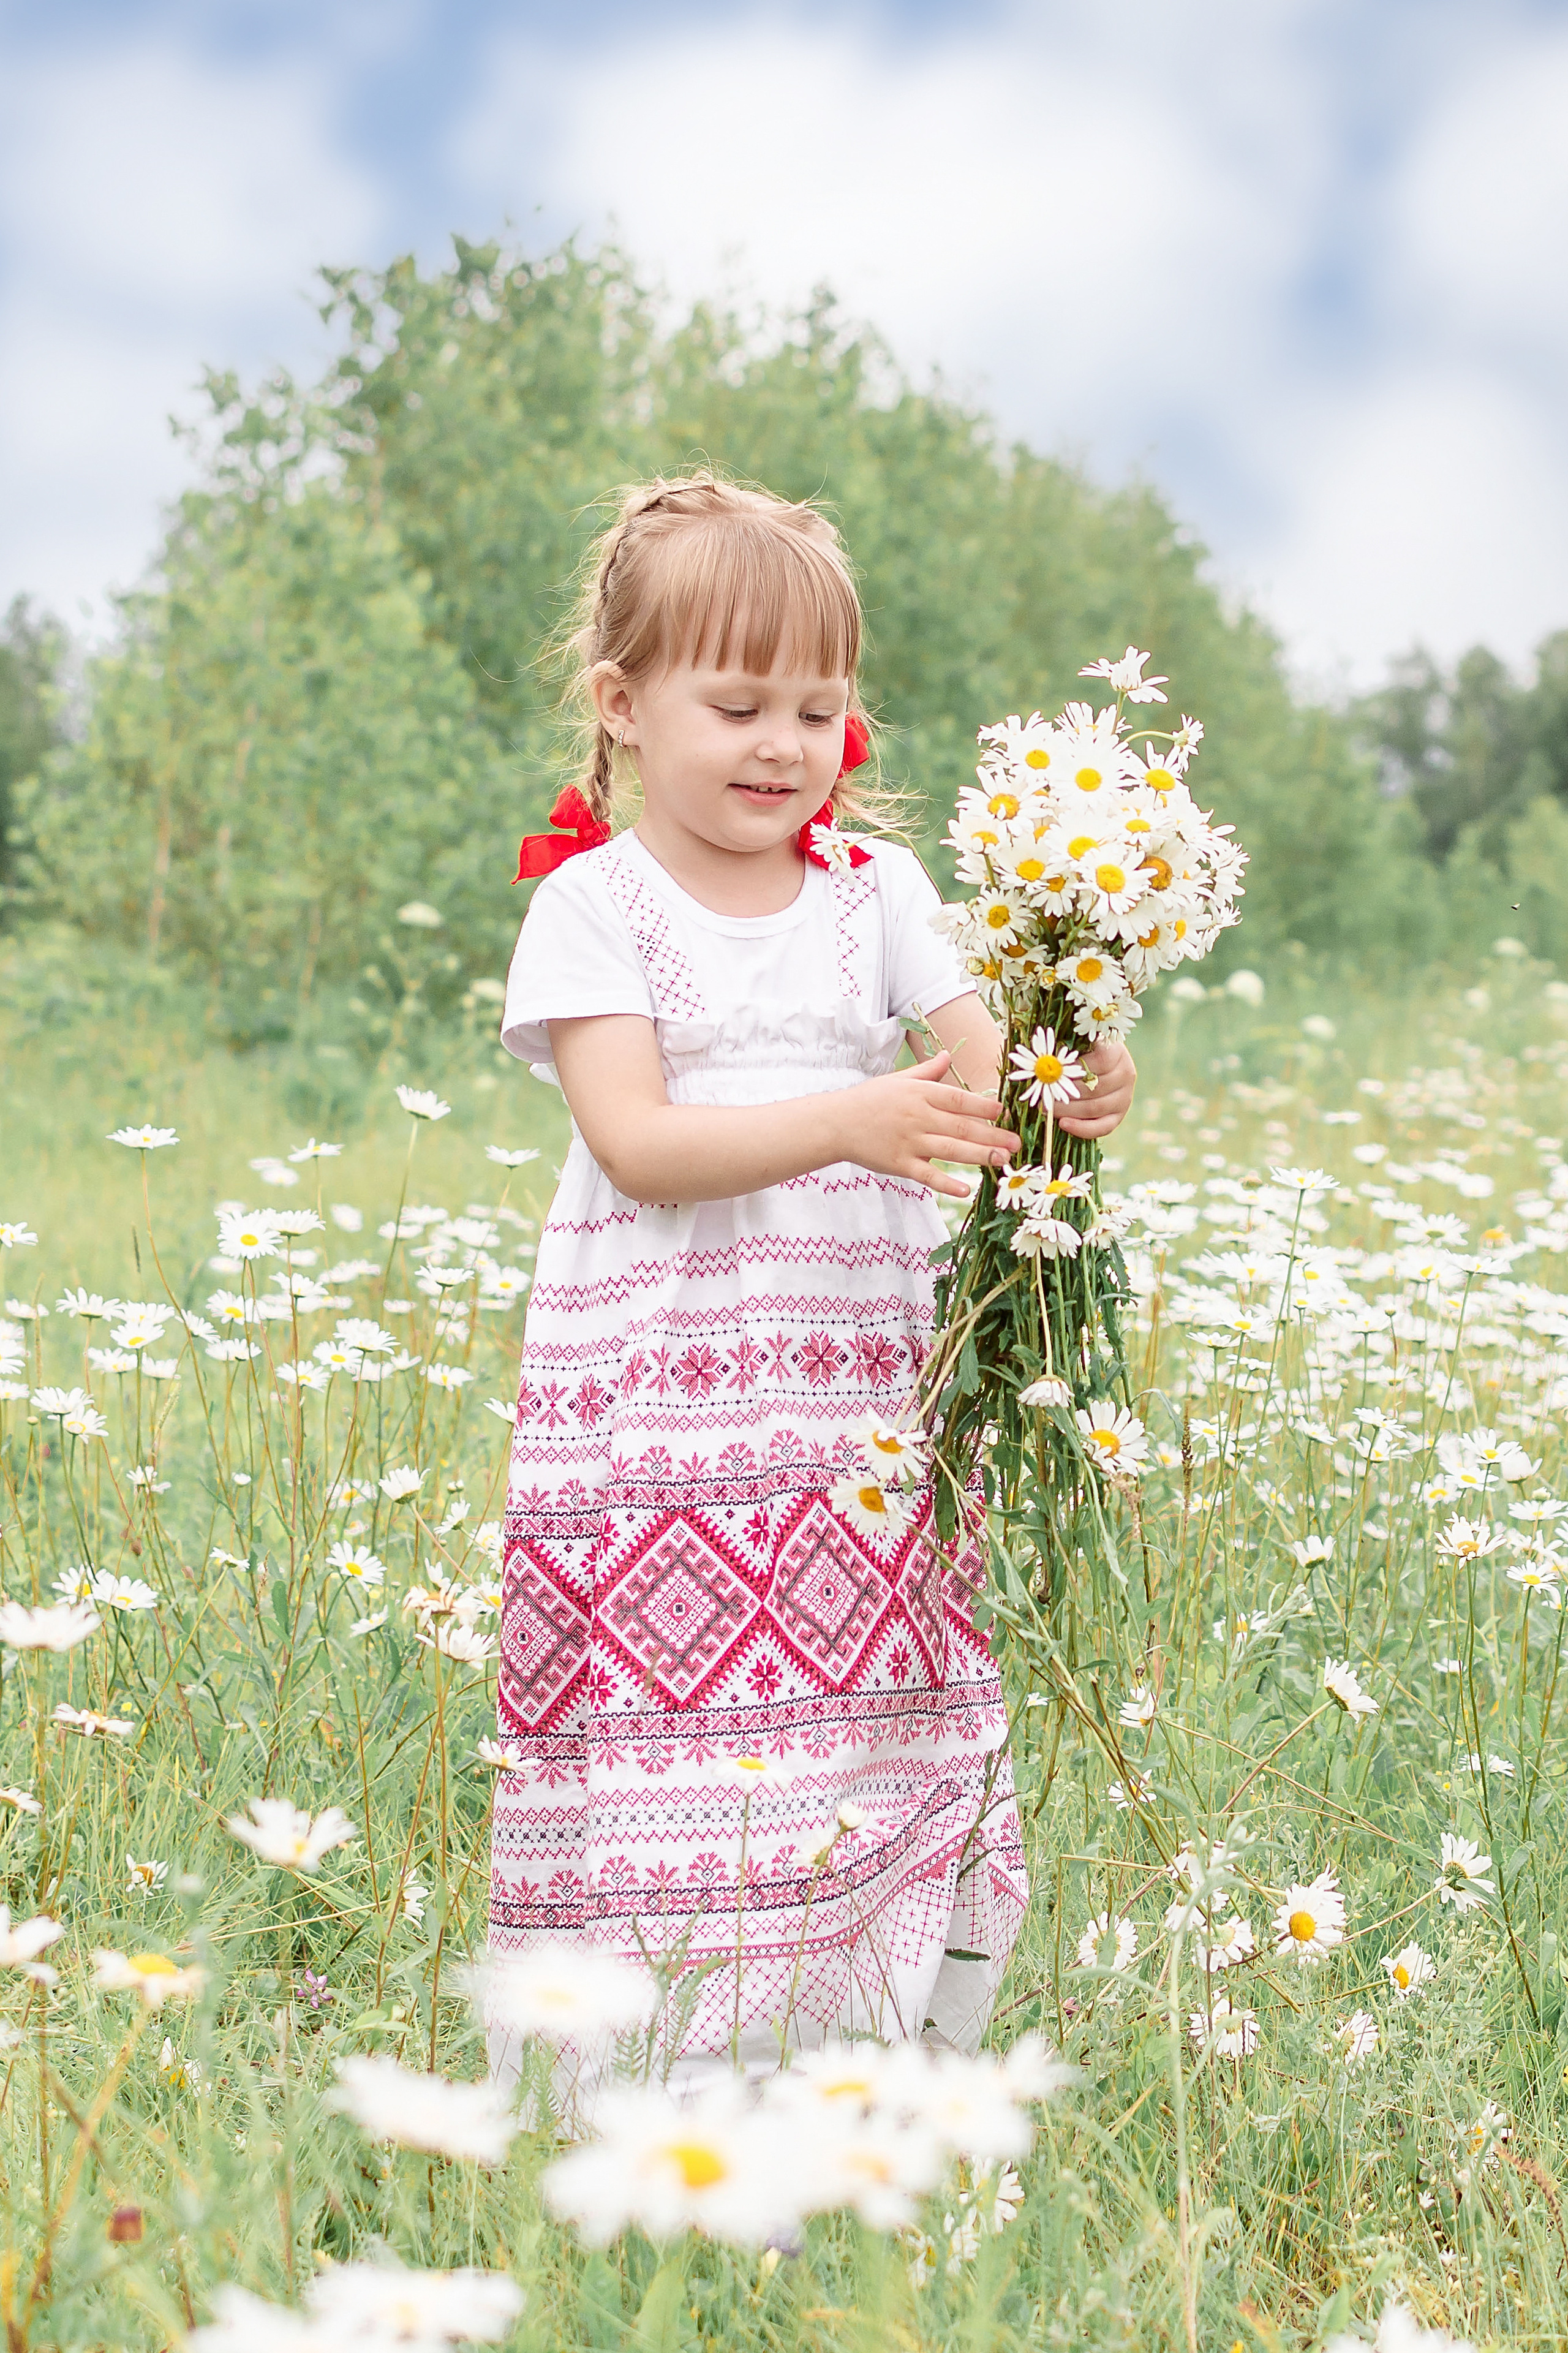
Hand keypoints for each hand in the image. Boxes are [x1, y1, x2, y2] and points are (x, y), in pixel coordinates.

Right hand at [835, 1051, 1020, 1200]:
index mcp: (919, 1094)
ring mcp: (909, 1142)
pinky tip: (965, 1189)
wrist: (835, 1123)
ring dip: (979, 1156)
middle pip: (961, 1127)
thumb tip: (949, 1056)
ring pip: (950, 1151)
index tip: (1004, 1113)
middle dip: (992, 1136)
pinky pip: (927, 1176)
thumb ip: (927, 1071)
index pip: (958, 1100)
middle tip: (1016, 1144)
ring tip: (1003, 1161)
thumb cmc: (869, 1100)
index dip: (982, 1107)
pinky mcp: (898, 1164)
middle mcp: (917, 1117)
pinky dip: (946, 1183)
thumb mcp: (898, 1080)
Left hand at [1055, 1037, 1137, 1139]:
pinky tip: (1063, 1124)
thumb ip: (1068, 1051)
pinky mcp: (1119, 1115)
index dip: (1074, 1068)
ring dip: (1068, 1110)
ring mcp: (1125, 1097)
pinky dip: (1081, 1128)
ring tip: (1047, 1110)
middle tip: (1043, 1097)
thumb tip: (1048, 1062)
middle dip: (1065, 1094)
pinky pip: (1102, 1127)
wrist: (1102, 1065)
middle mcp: (1126, 1074)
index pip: (1099, 1061)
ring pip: (1095, 1108)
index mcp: (1117, 1052)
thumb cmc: (1083, 1052)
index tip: (1052, 1072)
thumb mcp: (1078, 1044)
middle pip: (1095, 1088)